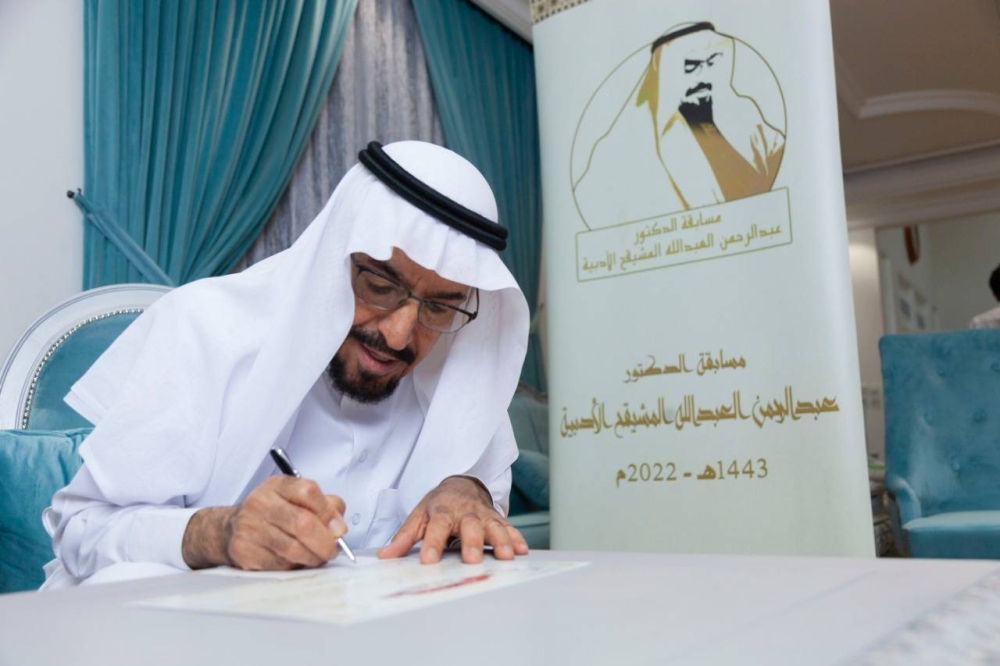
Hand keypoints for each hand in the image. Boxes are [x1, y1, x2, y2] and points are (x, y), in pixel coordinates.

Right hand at [182, 476, 346, 570]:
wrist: (230, 529)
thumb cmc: (272, 513)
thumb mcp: (296, 499)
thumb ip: (325, 506)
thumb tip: (339, 527)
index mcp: (277, 485)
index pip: (308, 492)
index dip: (329, 512)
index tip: (339, 529)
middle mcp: (260, 503)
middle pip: (303, 523)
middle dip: (325, 542)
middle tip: (333, 550)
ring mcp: (249, 527)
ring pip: (293, 549)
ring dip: (313, 558)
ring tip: (318, 557)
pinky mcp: (244, 551)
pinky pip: (279, 565)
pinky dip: (294, 566)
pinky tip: (296, 561)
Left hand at [377, 476, 528, 563]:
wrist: (461, 484)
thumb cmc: (439, 505)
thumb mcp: (419, 516)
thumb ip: (404, 537)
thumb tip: (385, 556)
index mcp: (443, 510)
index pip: (437, 526)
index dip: (433, 543)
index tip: (429, 561)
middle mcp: (465, 511)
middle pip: (470, 526)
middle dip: (472, 542)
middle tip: (472, 560)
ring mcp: (483, 515)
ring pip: (494, 526)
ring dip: (501, 541)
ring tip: (506, 556)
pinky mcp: (497, 519)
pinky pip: (509, 528)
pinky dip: (517, 538)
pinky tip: (522, 551)